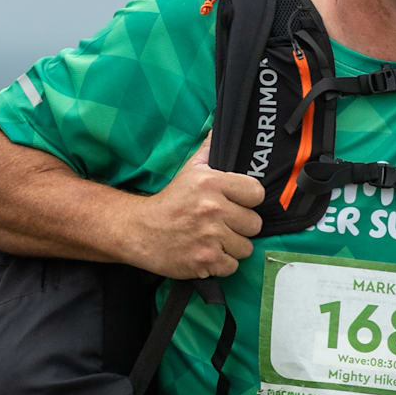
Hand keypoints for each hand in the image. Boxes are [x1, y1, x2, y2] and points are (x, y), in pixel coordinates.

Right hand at [123, 146, 264, 277]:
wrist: (138, 231)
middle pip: (254, 224)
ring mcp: (210, 237)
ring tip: (213, 239)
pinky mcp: (205, 261)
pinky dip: (221, 264)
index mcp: (212, 184)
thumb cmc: (169, 201)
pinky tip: (207, 253)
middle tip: (222, 224)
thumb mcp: (190, 169)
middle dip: (240, 226)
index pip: (257, 193)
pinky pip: (232, 266)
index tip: (236, 203)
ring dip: (232, 247)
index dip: (248, 200)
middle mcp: (213, 209)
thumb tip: (223, 128)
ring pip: (245, 248)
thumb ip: (211, 150)